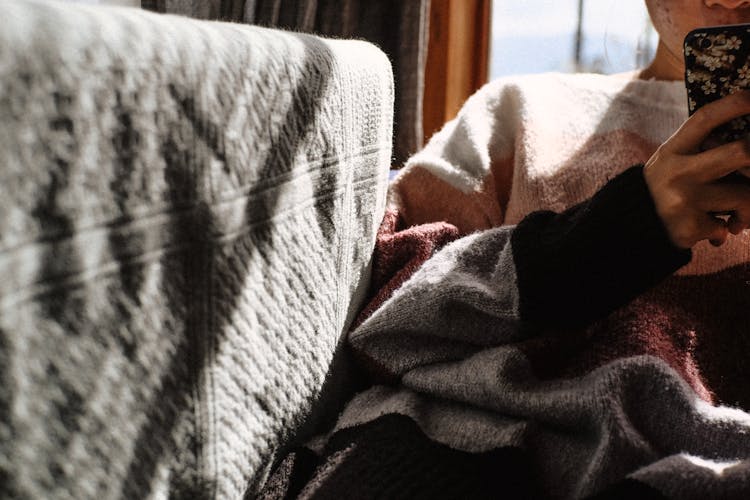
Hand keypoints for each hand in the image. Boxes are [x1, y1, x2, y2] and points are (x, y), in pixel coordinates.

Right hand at [644, 90, 749, 248]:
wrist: (631, 227)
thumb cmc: (665, 188)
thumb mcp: (672, 161)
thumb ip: (704, 149)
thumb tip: (749, 148)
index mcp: (673, 150)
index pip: (706, 118)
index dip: (736, 103)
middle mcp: (677, 172)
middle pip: (742, 152)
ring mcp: (684, 201)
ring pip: (745, 196)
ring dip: (749, 208)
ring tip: (740, 216)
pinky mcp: (689, 228)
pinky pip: (729, 227)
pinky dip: (728, 230)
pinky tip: (716, 230)